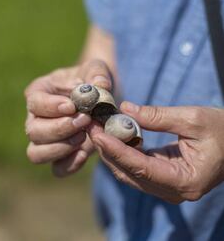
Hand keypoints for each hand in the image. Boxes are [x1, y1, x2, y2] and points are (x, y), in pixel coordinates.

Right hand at [24, 60, 112, 176]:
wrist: (101, 98)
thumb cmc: (92, 80)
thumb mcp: (95, 70)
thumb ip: (97, 74)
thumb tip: (100, 85)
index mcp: (39, 92)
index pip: (34, 102)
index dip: (50, 107)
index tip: (71, 106)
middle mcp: (35, 118)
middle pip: (33, 131)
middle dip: (59, 128)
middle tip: (84, 120)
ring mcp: (44, 140)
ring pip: (36, 153)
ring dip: (60, 148)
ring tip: (84, 136)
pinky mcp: (59, 156)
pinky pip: (57, 169)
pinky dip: (69, 165)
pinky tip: (85, 153)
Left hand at [87, 102, 223, 202]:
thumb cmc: (222, 130)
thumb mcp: (193, 119)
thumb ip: (157, 116)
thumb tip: (124, 109)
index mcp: (185, 181)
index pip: (141, 168)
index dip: (116, 151)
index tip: (97, 133)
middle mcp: (173, 191)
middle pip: (129, 173)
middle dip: (107, 149)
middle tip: (90, 125)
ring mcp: (166, 188)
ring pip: (128, 173)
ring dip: (110, 151)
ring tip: (96, 127)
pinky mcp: (161, 180)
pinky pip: (134, 169)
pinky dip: (121, 152)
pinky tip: (111, 134)